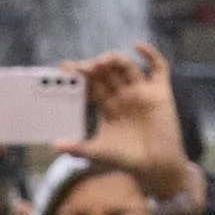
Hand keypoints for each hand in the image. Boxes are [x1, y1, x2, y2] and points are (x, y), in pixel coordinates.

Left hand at [63, 45, 204, 214]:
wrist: (154, 167)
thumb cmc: (126, 159)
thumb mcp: (98, 153)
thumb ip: (77, 148)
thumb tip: (54, 145)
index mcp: (107, 104)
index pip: (92, 83)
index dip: (80, 74)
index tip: (65, 67)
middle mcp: (123, 94)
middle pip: (107, 71)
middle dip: (94, 66)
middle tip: (83, 67)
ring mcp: (141, 91)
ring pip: (127, 66)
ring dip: (115, 60)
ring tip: (101, 62)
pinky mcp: (160, 92)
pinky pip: (158, 67)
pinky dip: (150, 53)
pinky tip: (138, 46)